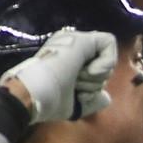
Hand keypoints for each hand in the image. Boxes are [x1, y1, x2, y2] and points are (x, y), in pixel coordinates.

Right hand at [0, 27, 117, 124]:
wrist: (33, 93)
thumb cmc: (49, 100)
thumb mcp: (75, 104)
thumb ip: (92, 100)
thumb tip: (106, 97)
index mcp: (68, 62)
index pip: (96, 74)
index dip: (93, 88)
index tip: (80, 96)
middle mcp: (72, 49)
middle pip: (104, 69)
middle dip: (93, 85)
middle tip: (75, 86)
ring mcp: (75, 42)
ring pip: (107, 61)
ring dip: (93, 79)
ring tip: (74, 80)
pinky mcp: (81, 38)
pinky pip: (108, 42)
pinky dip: (106, 62)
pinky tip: (90, 70)